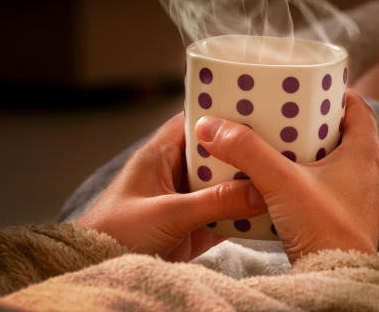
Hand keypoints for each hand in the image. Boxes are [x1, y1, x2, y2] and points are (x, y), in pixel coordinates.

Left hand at [77, 112, 266, 261]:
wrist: (96, 269)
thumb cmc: (115, 233)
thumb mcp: (169, 213)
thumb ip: (215, 202)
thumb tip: (260, 190)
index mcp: (161, 153)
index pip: (197, 121)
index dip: (225, 113)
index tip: (258, 109)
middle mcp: (175, 172)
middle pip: (217, 153)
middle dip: (245, 150)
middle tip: (281, 142)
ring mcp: (185, 200)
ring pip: (224, 184)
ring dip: (247, 183)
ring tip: (281, 173)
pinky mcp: (192, 227)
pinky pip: (225, 214)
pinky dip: (244, 213)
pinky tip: (269, 210)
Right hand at [196, 91, 378, 262]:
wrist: (339, 280)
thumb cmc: (324, 229)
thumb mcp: (281, 182)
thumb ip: (246, 151)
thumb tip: (212, 126)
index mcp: (365, 152)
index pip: (358, 107)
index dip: (335, 94)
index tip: (309, 88)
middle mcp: (369, 173)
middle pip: (346, 134)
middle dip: (316, 122)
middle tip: (286, 114)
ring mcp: (361, 199)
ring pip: (338, 163)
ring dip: (313, 153)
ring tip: (279, 147)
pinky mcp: (348, 221)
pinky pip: (331, 189)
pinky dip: (311, 180)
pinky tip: (284, 185)